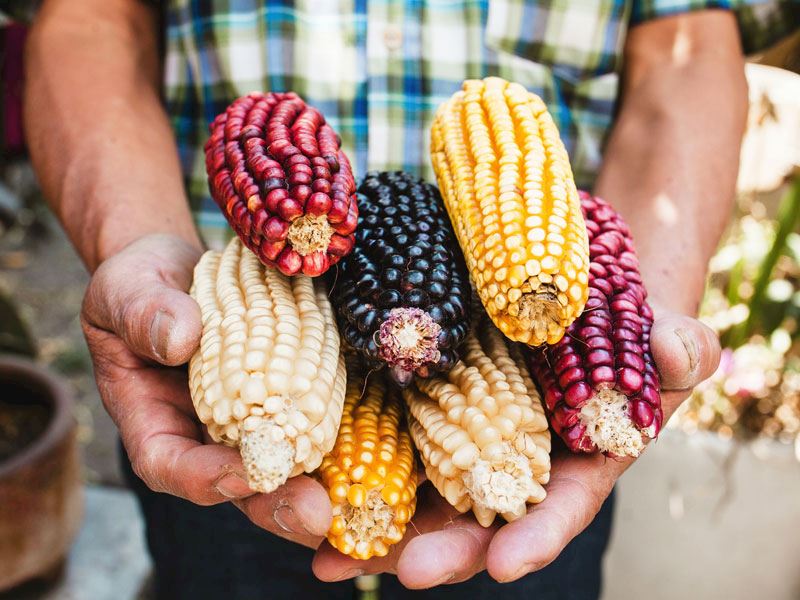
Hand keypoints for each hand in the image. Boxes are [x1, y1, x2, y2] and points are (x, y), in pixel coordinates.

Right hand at [81, 234, 331, 546]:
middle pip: (237, 485)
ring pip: (282, 470)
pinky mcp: (288, 401)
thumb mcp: (127, 289)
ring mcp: (250, 423)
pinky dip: (342, 445)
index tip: (245, 470)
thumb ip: (143, 314)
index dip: (205, 477)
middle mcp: (205, 434)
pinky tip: (379, 453)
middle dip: (277, 505)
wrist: (187, 271)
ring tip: (353, 500)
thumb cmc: (142, 283)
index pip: (169, 464)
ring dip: (319, 488)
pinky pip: (312, 428)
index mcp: (153, 420)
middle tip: (317, 515)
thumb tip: (180, 338)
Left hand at [312, 308, 719, 586]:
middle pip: (480, 516)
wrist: (575, 285)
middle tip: (405, 569)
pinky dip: (352, 462)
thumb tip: (681, 354)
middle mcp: (515, 461)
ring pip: (423, 492)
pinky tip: (311, 485)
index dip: (537, 533)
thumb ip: (679, 347)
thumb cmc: (627, 316)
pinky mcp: (426, 404)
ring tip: (331, 554)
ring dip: (380, 526)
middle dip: (445, 547)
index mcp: (576, 459)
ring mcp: (466, 435)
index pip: (561, 505)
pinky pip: (389, 439)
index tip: (508, 563)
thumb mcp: (660, 329)